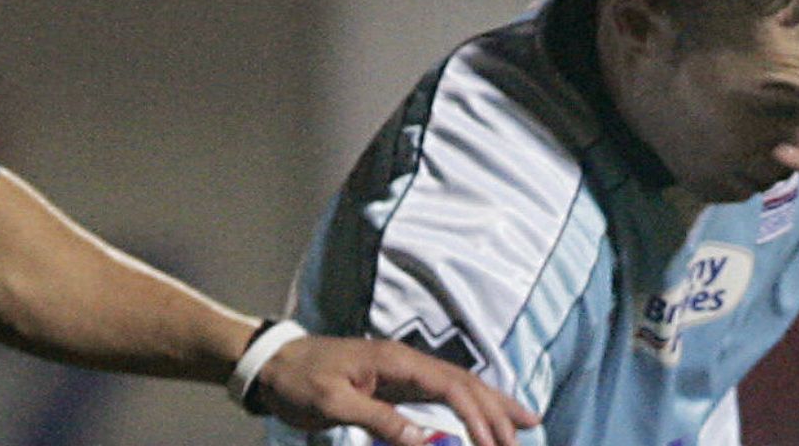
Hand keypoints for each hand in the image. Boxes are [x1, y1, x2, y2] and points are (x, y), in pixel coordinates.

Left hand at [256, 335, 539, 445]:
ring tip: (526, 420)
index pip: (451, 386)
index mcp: (395, 360)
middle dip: (496, 410)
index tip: (495, 443)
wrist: (272, 365)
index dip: (478, 415)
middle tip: (525, 437)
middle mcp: (406, 361)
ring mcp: (403, 372)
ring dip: (492, 404)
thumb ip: (380, 421)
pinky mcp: (396, 385)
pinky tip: (483, 416)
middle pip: (464, 382)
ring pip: (459, 386)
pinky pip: (442, 395)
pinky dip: (469, 405)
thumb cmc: (298, 380)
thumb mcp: (333, 404)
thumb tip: (427, 440)